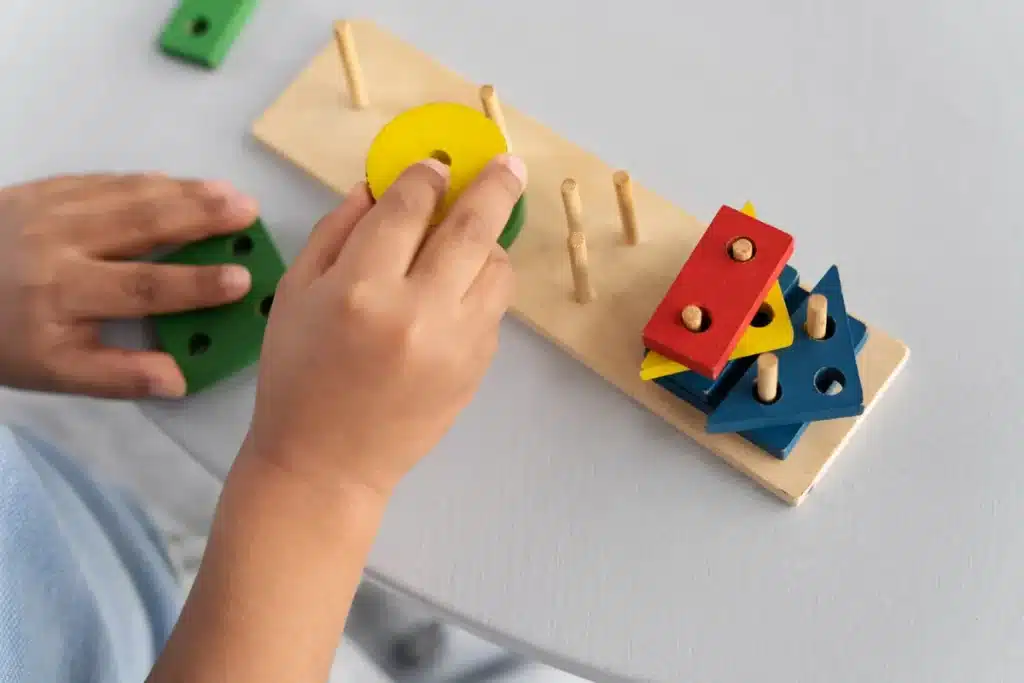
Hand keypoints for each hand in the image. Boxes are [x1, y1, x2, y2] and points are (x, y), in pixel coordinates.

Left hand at [0, 174, 257, 397]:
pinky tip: (180, 183)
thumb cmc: (6, 337)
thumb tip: (178, 380)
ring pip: (128, 194)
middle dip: (201, 216)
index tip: (241, 280)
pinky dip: (148, 181)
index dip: (195, 284)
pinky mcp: (45, 188)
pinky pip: (106, 180)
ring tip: (231, 192)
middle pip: (142, 225)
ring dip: (185, 191)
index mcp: (64, 295)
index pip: (141, 288)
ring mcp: (52, 208)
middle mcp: (60, 244)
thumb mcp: (54, 371)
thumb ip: (116, 376)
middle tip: (248, 211)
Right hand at [245, 154, 525, 496]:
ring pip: (497, 267)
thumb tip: (379, 187)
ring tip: (469, 241)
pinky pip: (494, 307)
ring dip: (490, 242)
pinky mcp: (478, 367)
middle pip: (473, 227)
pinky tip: (454, 292)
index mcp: (361, 288)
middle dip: (494, 185)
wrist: (327, 463)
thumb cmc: (297, 376)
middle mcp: (418, 310)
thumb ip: (337, 231)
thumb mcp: (296, 294)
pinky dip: (481, 286)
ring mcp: (457, 341)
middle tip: (507, 164)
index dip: (425, 176)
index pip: (409, 207)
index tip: (434, 166)